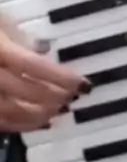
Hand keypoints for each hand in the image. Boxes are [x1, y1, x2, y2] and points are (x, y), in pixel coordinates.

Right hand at [0, 16, 90, 132]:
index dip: (61, 77)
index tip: (83, 83)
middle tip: (74, 97)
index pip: (34, 67)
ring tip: (61, 110)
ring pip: (13, 113)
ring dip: (41, 114)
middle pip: (26, 92)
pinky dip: (22, 125)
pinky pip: (0, 123)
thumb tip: (44, 50)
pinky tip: (40, 123)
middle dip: (54, 97)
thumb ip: (18, 36)